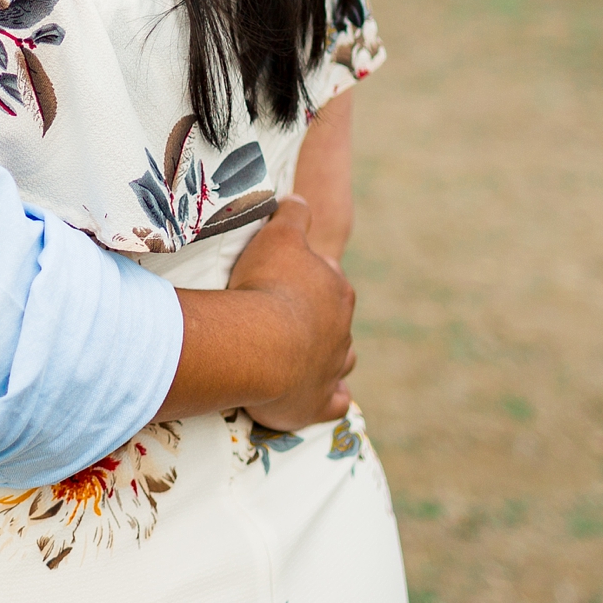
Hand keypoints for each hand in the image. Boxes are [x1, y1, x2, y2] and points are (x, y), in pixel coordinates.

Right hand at [226, 196, 355, 431]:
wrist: (260, 343)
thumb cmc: (267, 285)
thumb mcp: (278, 235)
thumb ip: (293, 215)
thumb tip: (299, 199)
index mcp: (336, 290)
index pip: (329, 280)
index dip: (308, 279)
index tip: (287, 279)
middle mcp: (342, 330)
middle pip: (336, 321)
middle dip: (319, 319)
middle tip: (287, 318)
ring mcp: (333, 368)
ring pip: (341, 359)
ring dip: (328, 357)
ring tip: (305, 355)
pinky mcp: (319, 403)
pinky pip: (333, 402)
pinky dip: (328, 399)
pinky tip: (320, 398)